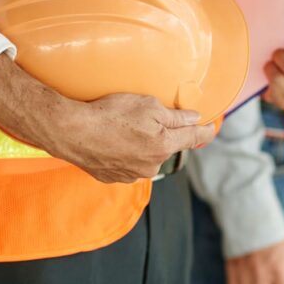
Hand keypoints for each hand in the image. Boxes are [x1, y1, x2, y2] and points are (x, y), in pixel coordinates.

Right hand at [0, 55, 214, 182]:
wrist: (71, 131)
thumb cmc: (110, 114)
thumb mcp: (148, 106)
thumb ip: (176, 116)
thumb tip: (195, 119)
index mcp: (163, 147)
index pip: (194, 139)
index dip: (206, 131)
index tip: (212, 127)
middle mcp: (150, 166)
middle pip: (167, 147)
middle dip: (164, 135)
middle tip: (147, 117)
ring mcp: (130, 175)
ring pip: (145, 157)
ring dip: (142, 145)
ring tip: (123, 128)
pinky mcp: (111, 177)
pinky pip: (126, 163)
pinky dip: (123, 152)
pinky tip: (111, 140)